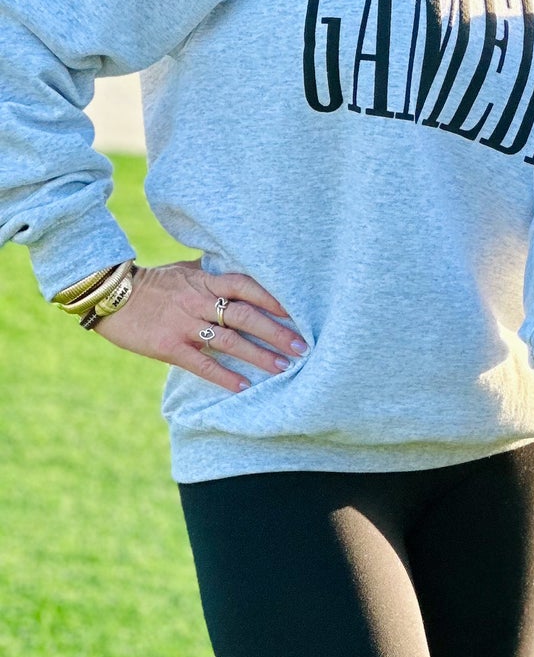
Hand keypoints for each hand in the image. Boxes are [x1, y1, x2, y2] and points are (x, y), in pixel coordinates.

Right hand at [94, 259, 302, 393]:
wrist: (109, 296)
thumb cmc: (153, 283)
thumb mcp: (186, 270)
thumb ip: (213, 274)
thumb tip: (242, 272)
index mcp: (206, 282)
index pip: (247, 286)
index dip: (273, 298)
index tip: (298, 311)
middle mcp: (199, 302)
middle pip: (245, 316)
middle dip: (276, 332)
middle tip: (302, 346)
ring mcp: (184, 325)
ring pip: (229, 341)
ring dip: (258, 355)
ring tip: (283, 367)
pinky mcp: (168, 347)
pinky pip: (201, 364)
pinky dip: (224, 376)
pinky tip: (244, 386)